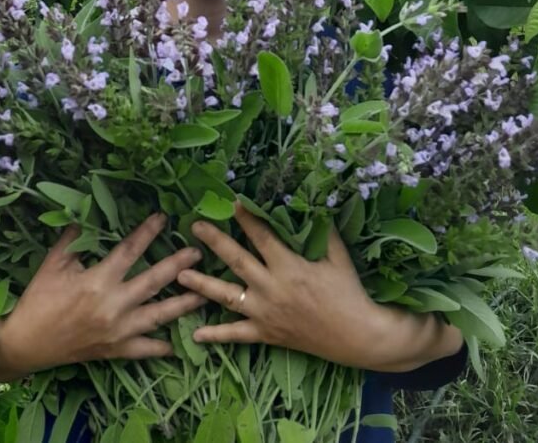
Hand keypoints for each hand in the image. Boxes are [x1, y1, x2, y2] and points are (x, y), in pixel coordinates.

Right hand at [0, 213, 205, 381]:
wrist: (26, 344)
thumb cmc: (39, 299)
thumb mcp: (54, 262)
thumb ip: (74, 238)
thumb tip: (88, 213)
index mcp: (97, 281)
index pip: (129, 251)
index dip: (147, 232)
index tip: (164, 218)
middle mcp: (113, 306)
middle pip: (154, 281)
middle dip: (178, 265)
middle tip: (198, 252)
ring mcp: (117, 331)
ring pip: (159, 316)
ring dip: (184, 304)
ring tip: (205, 293)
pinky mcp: (115, 351)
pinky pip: (145, 350)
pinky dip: (163, 346)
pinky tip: (180, 342)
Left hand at [178, 203, 463, 371]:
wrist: (358, 335)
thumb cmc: (349, 291)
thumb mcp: (338, 255)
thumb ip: (322, 230)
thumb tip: (311, 202)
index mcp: (289, 266)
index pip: (261, 236)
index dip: (246, 217)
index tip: (230, 201)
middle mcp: (272, 288)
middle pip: (236, 260)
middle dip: (214, 241)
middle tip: (193, 227)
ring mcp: (266, 313)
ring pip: (228, 297)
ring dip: (203, 285)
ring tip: (180, 275)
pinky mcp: (266, 334)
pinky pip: (237, 335)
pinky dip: (216, 335)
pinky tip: (195, 334)